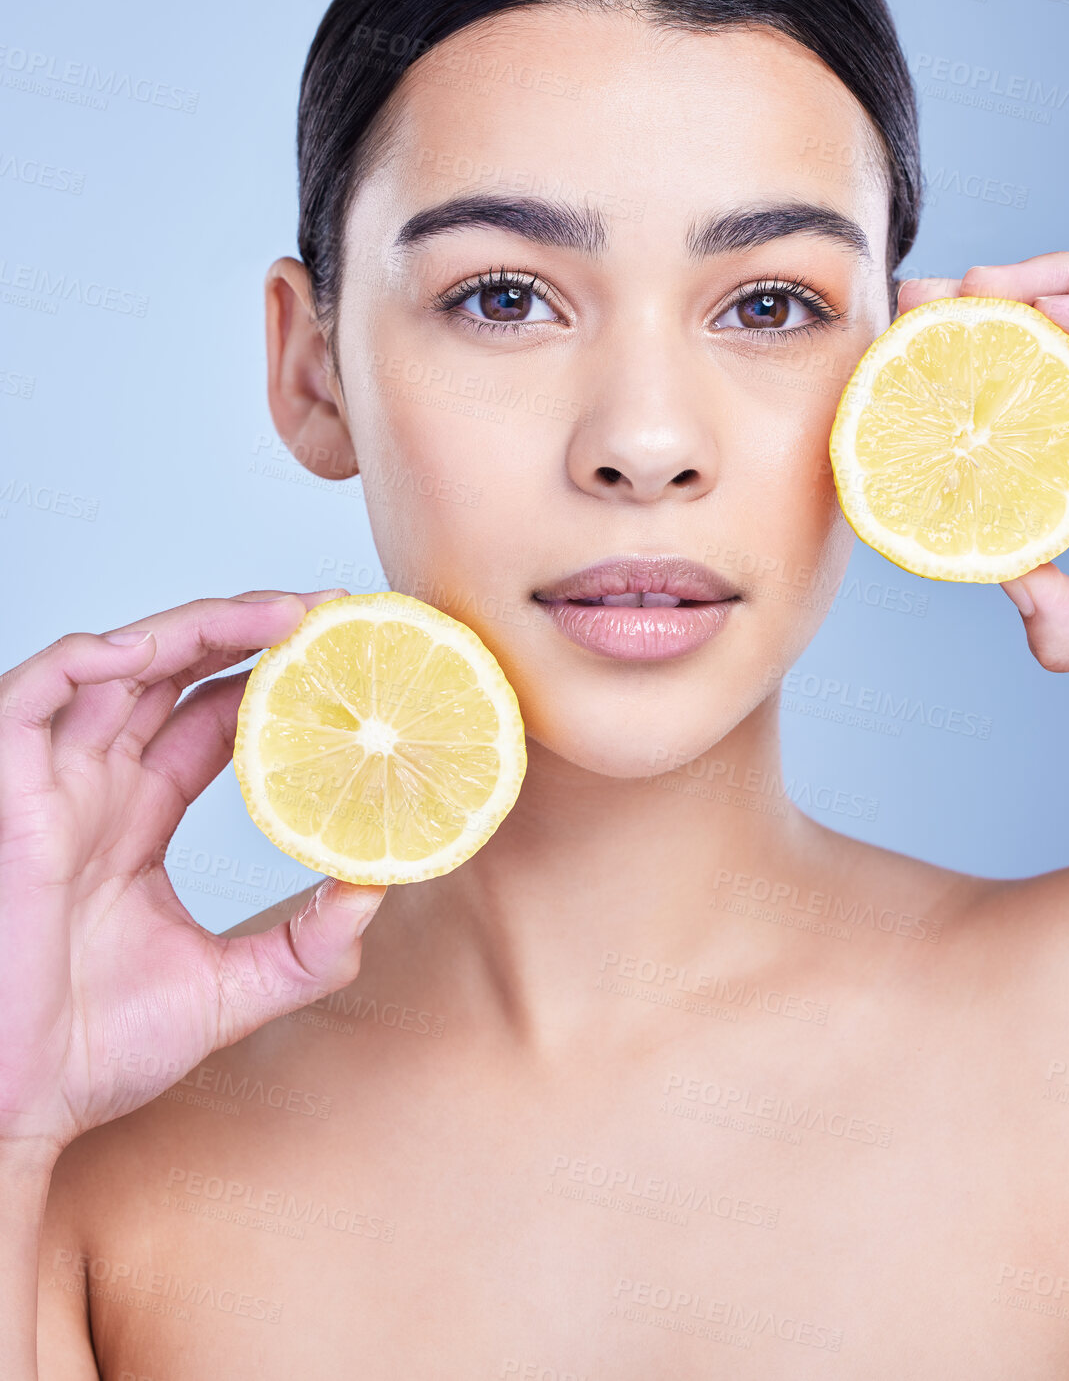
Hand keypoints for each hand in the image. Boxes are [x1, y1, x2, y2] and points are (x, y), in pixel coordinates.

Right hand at [0, 590, 386, 1164]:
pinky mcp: (7, 794)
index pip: (211, 716)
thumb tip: (378, 889)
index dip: (270, 678)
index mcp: (137, 818)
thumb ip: (308, 944)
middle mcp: (95, 786)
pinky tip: (161, 647)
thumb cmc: (93, 1054)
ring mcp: (50, 784)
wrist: (15, 1109)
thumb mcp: (233, 988)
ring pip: (121, 665)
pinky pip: (34, 695)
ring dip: (201, 627)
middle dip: (251, 631)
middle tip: (334, 612)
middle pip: (176, 673)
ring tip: (288, 615)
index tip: (343, 658)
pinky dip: (91, 657)